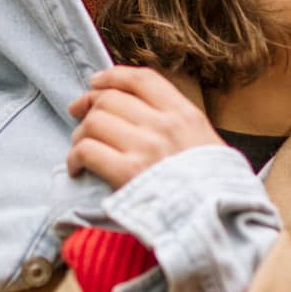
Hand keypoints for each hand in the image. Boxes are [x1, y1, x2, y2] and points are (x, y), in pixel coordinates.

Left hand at [67, 65, 224, 188]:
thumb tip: (137, 112)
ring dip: (80, 134)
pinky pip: (87, 151)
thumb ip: (177, 123)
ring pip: (94, 122)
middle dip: (88, 105)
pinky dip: (75, 157)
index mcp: (185, 114)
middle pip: (110, 99)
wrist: (215, 215)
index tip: (96, 82)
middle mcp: (164, 125)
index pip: (141, 80)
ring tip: (82, 147)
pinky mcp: (127, 173)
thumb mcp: (205, 140)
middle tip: (79, 116)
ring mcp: (145, 147)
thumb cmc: (212, 184)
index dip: (112, 76)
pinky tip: (78, 168)